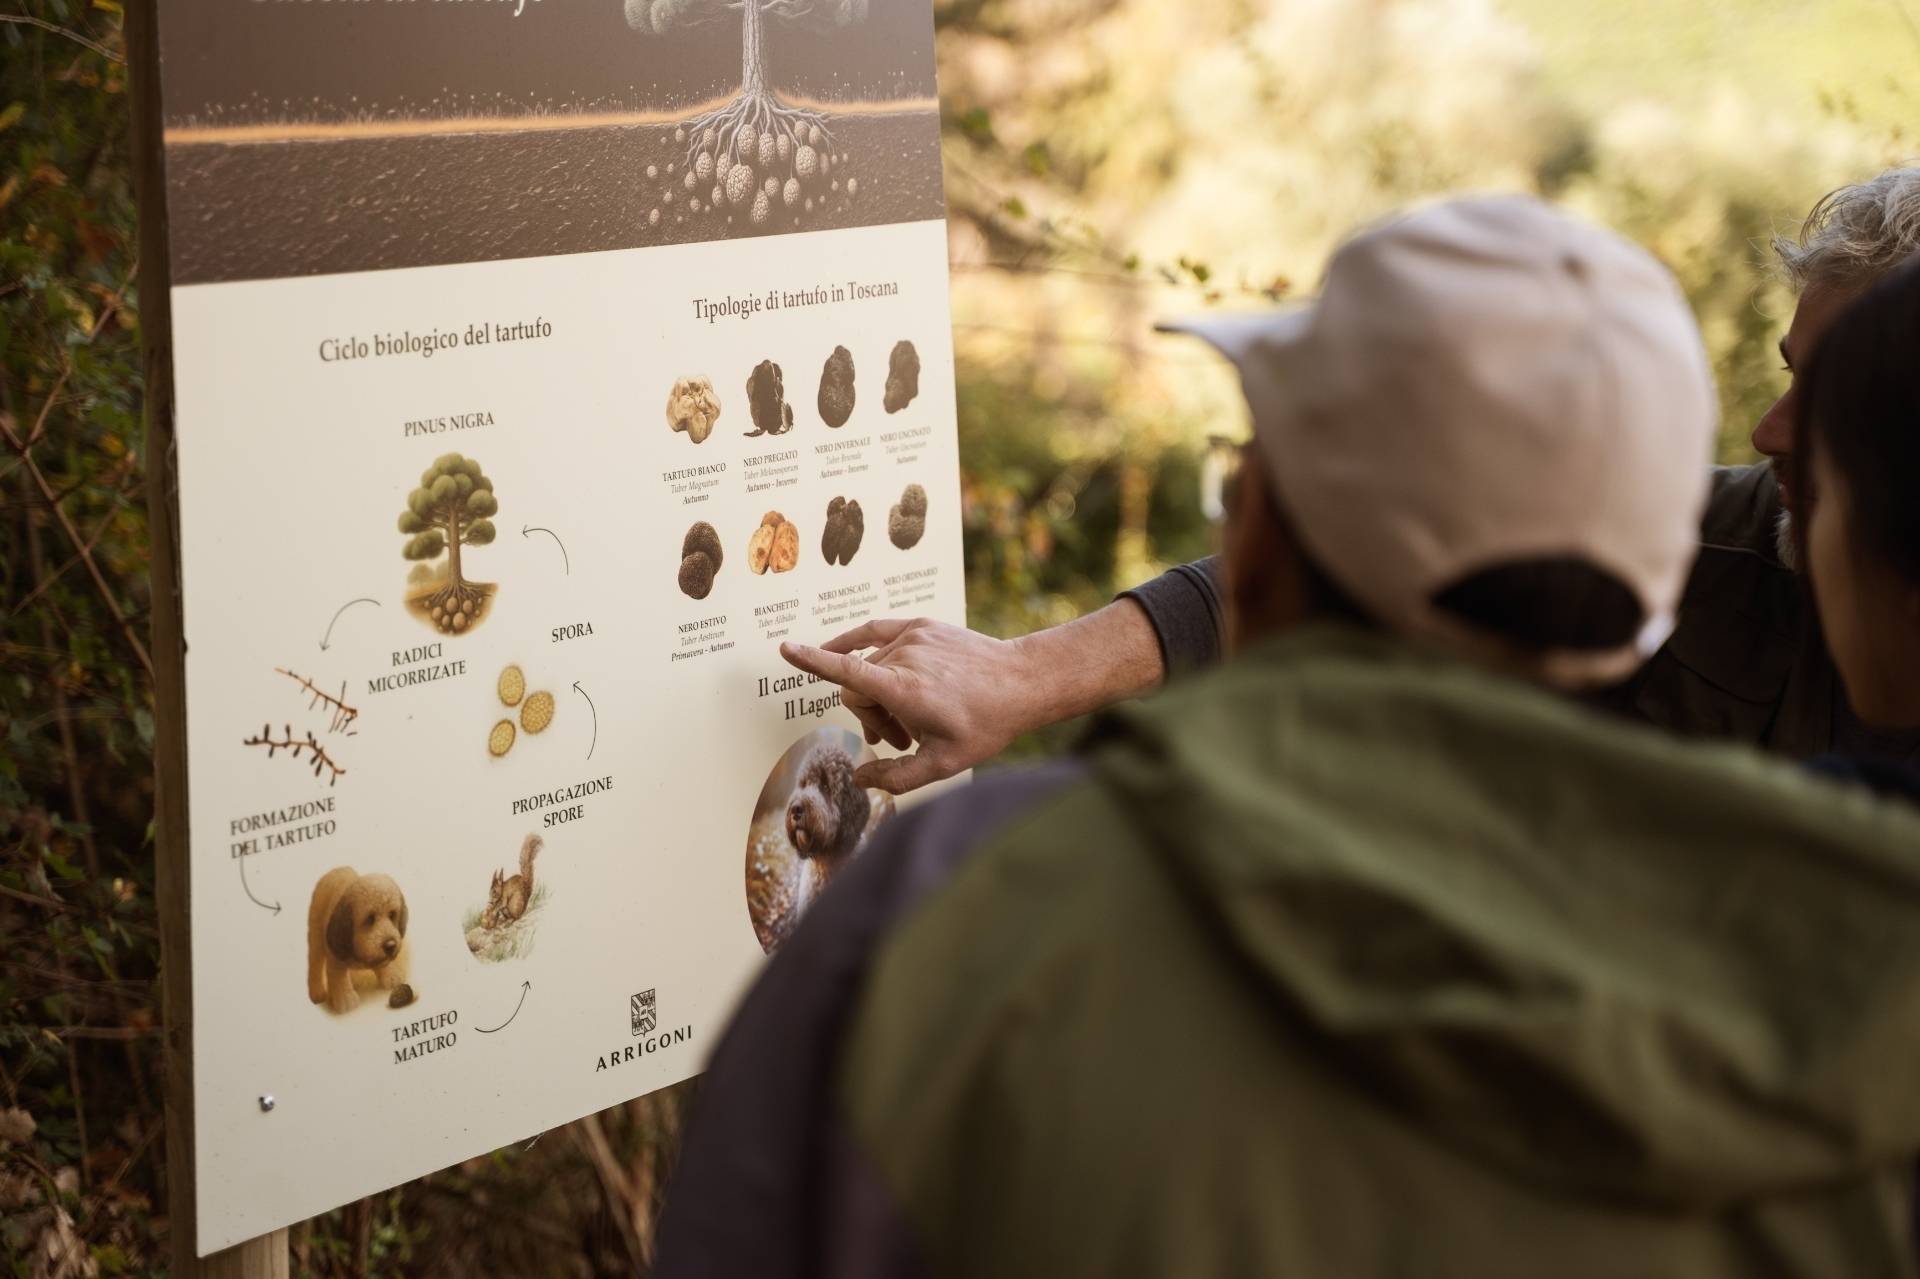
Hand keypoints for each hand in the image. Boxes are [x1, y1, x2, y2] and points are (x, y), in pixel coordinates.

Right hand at [780, 619, 1041, 793]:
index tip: (785, 649)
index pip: (847, 672)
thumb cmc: (985, 726)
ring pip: (870, 665)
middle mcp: (906, 657)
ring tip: (909, 718)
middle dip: (868, 715)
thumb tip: (859, 779)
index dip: (813, 662)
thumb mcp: (943, 764)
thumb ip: (895, 777)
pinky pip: (877, 631)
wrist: (1021, 682)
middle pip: (857, 687)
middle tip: (896, 740)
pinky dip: (860, 643)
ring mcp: (914, 637)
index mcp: (906, 690)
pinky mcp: (922, 624)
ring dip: (879, 693)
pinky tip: (850, 650)